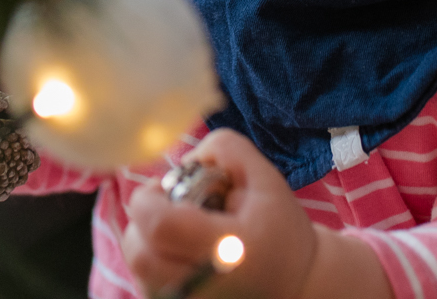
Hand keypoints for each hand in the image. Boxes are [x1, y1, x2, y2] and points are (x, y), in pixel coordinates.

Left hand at [123, 129, 388, 298]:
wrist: (298, 283)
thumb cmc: (279, 229)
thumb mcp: (264, 177)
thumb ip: (223, 150)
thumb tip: (182, 159)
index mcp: (228, 248)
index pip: (159, 226)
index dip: (149, 200)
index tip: (166, 189)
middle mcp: (204, 285)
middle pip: (139, 253)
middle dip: (144, 221)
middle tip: (169, 209)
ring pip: (138, 271)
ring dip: (147, 242)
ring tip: (180, 234)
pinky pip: (147, 284)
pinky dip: (155, 263)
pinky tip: (181, 255)